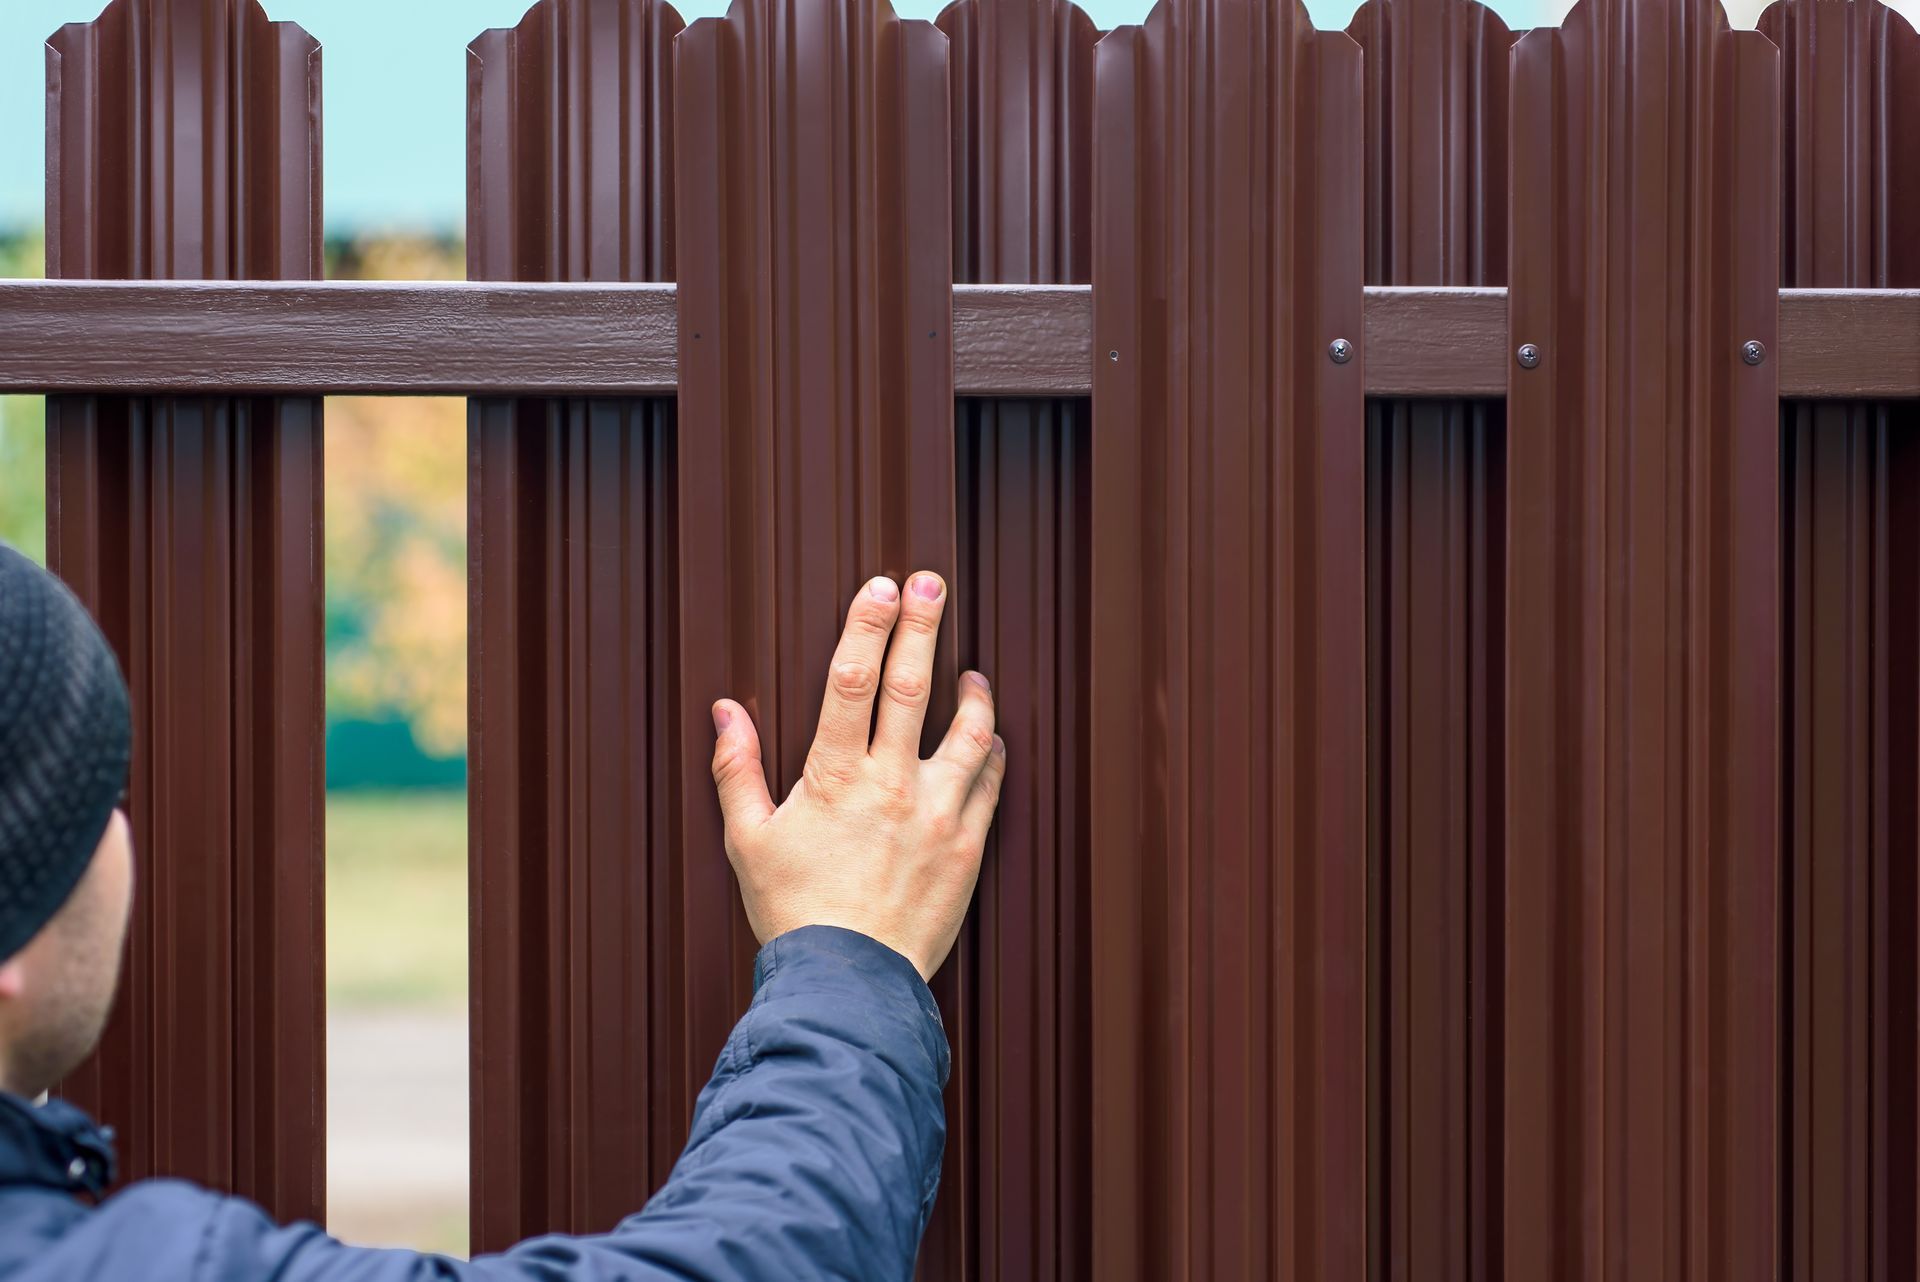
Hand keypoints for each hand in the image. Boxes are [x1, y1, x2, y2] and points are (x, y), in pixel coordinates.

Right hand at [709, 572, 1006, 980]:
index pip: (852, 679)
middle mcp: (892, 784)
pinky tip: (989, 738)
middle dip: (921, 624)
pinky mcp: (968, 846)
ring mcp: (938, 813)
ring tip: (972, 672)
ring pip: (967, 731)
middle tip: (931, 582)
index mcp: (835, 776)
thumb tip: (726, 710)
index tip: (879, 586)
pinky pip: (991, 782)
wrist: (851, 983)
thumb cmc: (794, 912)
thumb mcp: (749, 840)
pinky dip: (992, 752)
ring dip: (971, 693)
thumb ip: (737, 769)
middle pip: (911, 685)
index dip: (866, 625)